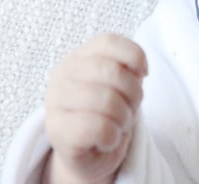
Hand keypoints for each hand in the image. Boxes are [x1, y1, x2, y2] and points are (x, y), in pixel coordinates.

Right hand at [44, 33, 147, 183]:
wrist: (87, 155)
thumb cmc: (106, 114)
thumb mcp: (120, 86)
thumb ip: (128, 70)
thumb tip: (141, 69)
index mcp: (78, 57)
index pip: (109, 42)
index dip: (134, 56)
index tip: (143, 74)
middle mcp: (62, 74)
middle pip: (111, 71)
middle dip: (133, 93)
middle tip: (131, 108)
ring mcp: (55, 101)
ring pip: (106, 101)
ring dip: (123, 118)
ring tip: (119, 125)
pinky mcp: (56, 131)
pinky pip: (96, 128)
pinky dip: (112, 137)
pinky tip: (108, 140)